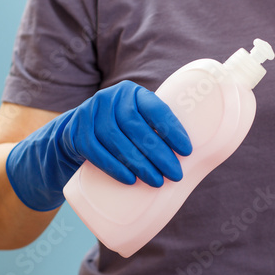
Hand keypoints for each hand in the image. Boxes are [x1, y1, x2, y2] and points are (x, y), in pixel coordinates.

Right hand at [6, 80, 191, 210]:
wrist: (78, 131)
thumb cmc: (122, 130)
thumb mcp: (137, 119)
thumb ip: (157, 128)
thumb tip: (197, 156)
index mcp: (133, 93)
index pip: (155, 108)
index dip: (172, 129)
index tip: (187, 151)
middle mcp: (110, 98)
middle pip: (136, 127)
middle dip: (158, 153)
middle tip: (175, 174)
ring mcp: (90, 114)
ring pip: (116, 140)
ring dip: (138, 163)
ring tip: (157, 181)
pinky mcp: (77, 134)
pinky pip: (96, 152)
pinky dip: (114, 167)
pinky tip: (130, 180)